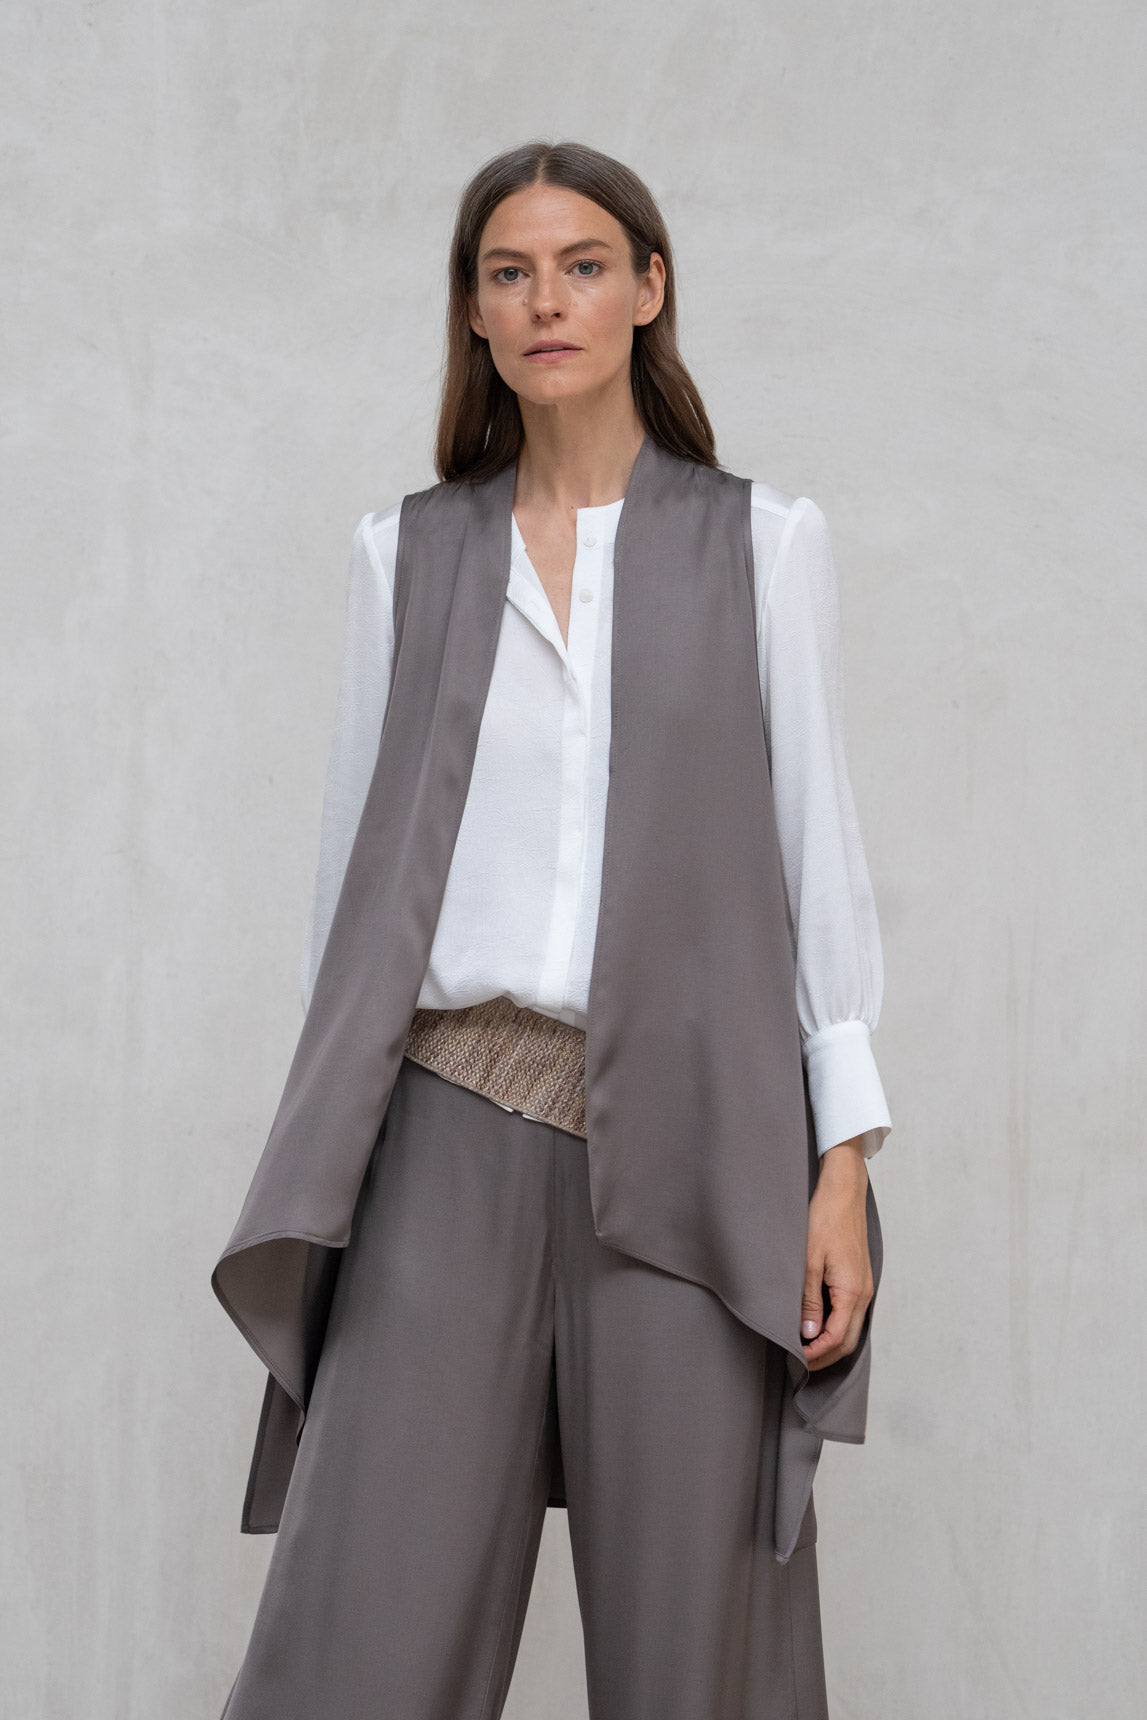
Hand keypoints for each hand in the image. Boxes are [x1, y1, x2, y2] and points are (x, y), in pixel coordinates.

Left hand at [800, 1137, 872, 1371]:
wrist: (843, 1192)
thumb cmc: (824, 1220)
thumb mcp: (809, 1261)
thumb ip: (809, 1301)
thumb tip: (808, 1335)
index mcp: (853, 1291)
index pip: (838, 1339)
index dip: (817, 1355)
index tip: (795, 1360)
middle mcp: (864, 1293)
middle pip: (849, 1340)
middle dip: (825, 1356)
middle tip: (798, 1363)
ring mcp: (865, 1286)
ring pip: (852, 1329)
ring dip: (831, 1344)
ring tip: (805, 1348)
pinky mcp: (860, 1279)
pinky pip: (851, 1315)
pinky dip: (836, 1328)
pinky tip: (818, 1325)